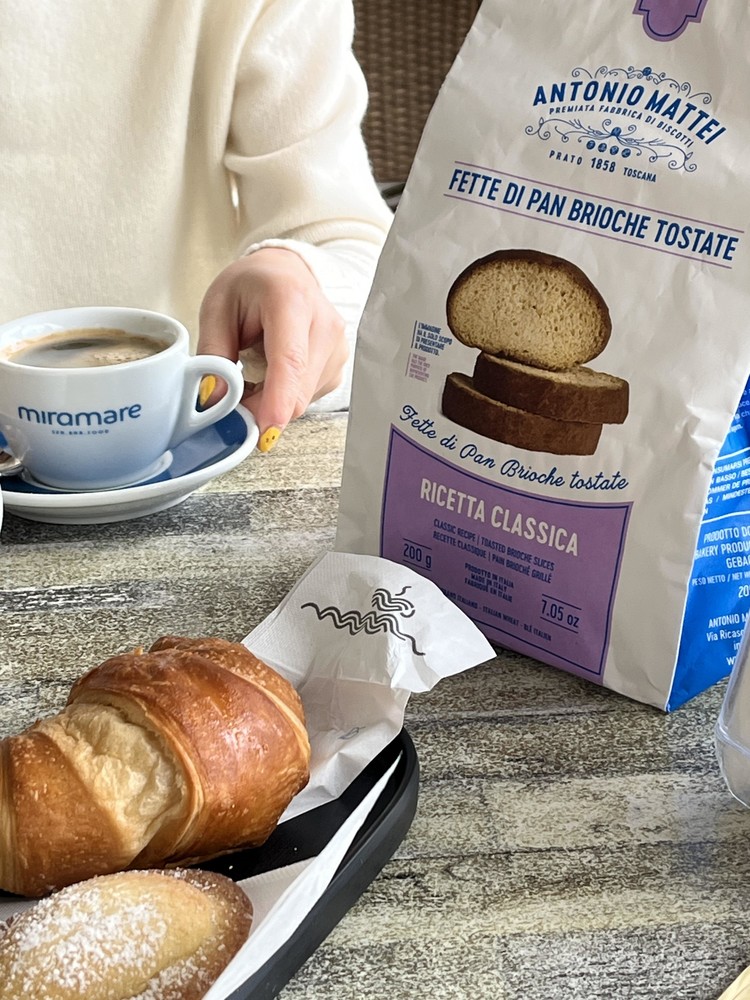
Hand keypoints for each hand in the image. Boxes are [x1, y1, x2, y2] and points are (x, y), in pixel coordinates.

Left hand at [197, 248, 347, 450]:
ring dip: (271, 401)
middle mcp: (324, 324)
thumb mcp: (217, 308)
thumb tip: (214, 401)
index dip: (278, 398)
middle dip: (260, 407)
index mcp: (291, 301)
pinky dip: (284, 396)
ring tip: (254, 370)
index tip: (266, 427)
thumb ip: (212, 354)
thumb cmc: (251, 287)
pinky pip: (308, 398)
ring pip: (301, 400)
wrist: (286, 274)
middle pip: (296, 390)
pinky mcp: (338, 367)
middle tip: (231, 399)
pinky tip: (273, 372)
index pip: (290, 358)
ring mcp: (337, 348)